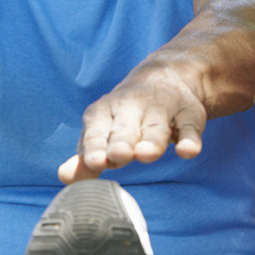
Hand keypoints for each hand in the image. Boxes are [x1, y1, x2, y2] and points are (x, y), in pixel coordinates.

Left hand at [58, 67, 205, 183]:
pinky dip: (189, 140)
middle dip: (121, 143)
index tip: (94, 162)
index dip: (95, 147)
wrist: (165, 78)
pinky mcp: (189, 114)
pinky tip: (187, 152)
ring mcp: (162, 109)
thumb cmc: (124, 118)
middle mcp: (131, 108)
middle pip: (126, 130)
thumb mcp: (102, 132)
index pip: (96, 132)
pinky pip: (189, 128)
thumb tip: (64, 176)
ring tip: (146, 155)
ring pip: (156, 129)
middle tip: (118, 155)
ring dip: (152, 142)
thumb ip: (86, 157)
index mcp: (104, 113)